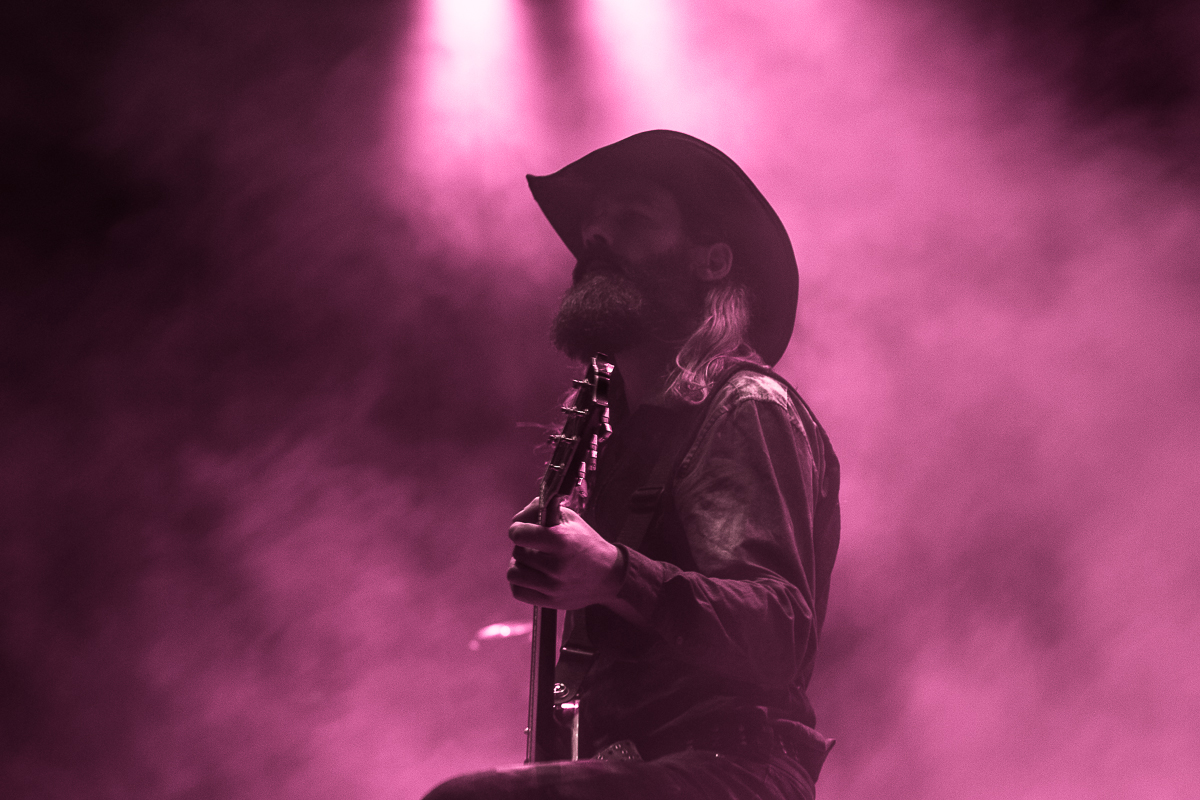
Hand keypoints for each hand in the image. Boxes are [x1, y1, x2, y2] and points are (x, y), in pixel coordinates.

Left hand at [507, 500, 623, 609]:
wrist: (608, 575)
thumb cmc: (586, 543)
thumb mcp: (569, 518)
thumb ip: (540, 510)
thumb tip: (518, 519)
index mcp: (561, 541)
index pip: (519, 534)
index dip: (518, 529)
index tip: (523, 529)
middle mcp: (556, 566)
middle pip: (517, 552)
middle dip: (523, 546)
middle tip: (535, 546)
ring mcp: (553, 587)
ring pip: (513, 573)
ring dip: (520, 564)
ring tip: (532, 561)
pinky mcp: (550, 602)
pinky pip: (518, 591)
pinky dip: (520, 582)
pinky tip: (532, 575)